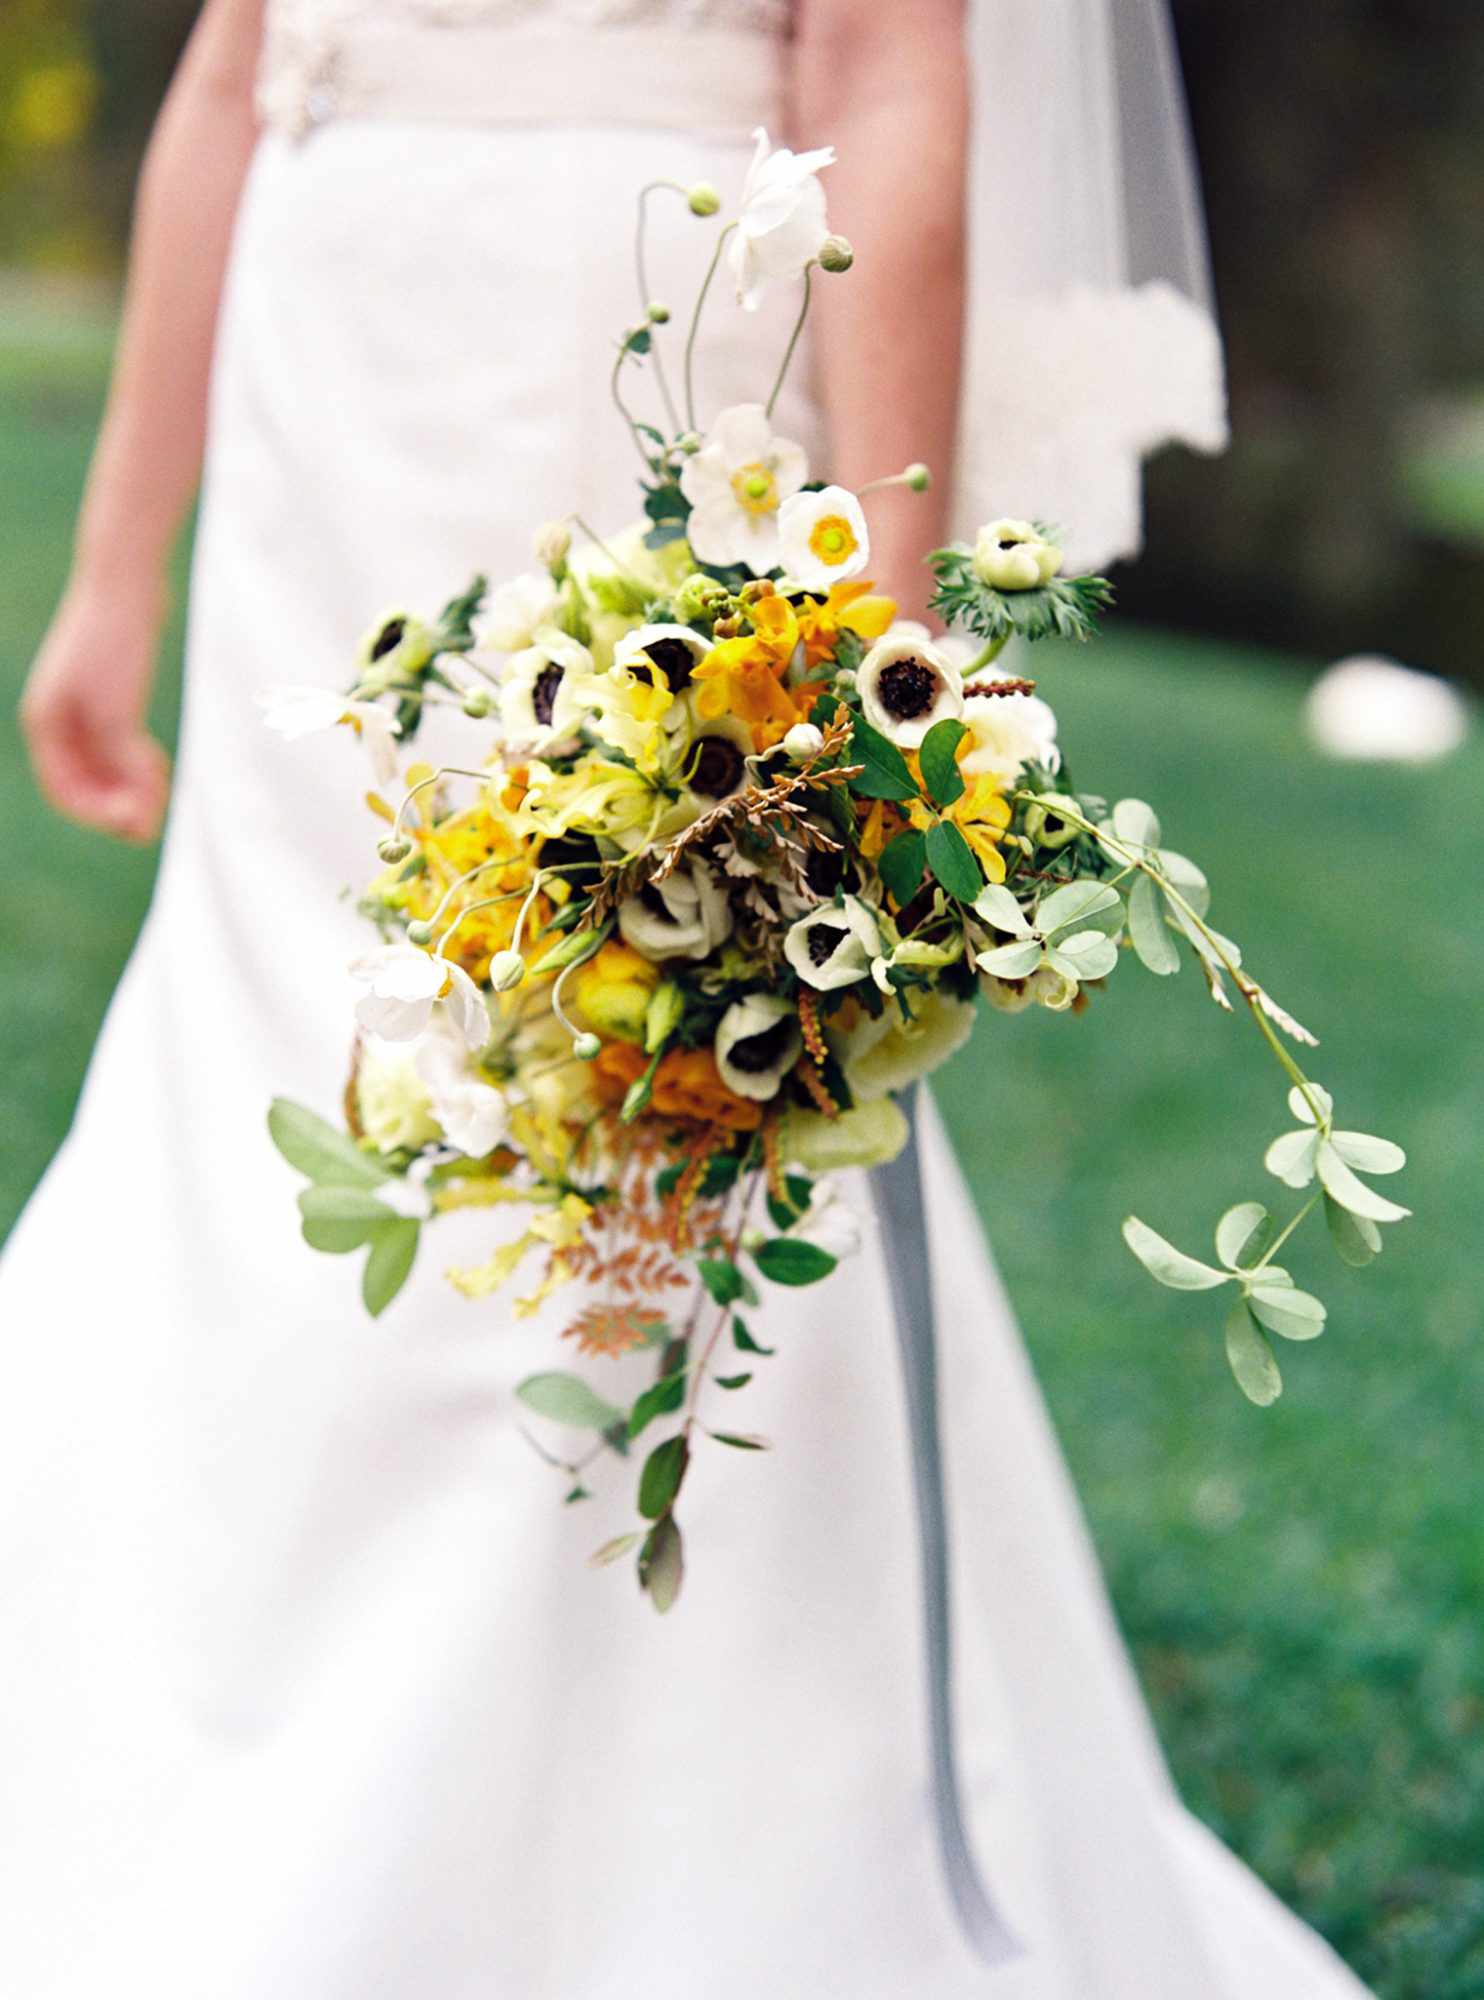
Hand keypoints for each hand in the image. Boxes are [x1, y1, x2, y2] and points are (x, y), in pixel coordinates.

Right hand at [19, 573, 171, 843]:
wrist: (126, 584)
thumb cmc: (114, 645)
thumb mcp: (116, 712)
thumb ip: (119, 763)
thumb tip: (131, 814)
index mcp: (45, 723)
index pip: (64, 789)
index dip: (97, 814)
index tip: (135, 825)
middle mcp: (57, 720)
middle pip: (83, 782)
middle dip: (117, 804)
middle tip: (154, 823)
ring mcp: (81, 708)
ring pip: (102, 767)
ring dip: (130, 787)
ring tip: (161, 792)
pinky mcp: (107, 697)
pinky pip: (116, 746)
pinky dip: (136, 762)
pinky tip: (157, 766)